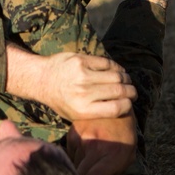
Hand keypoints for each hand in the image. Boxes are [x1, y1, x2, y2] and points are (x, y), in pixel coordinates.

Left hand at [6, 46, 136, 120]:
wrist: (41, 79)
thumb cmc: (61, 100)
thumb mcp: (75, 115)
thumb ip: (96, 113)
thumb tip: (123, 108)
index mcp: (83, 110)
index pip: (117, 108)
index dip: (128, 105)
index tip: (129, 103)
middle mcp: (83, 93)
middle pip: (119, 91)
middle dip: (131, 91)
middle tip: (132, 92)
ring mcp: (82, 75)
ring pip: (116, 75)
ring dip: (125, 78)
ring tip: (126, 80)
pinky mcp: (81, 60)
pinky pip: (107, 63)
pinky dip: (116, 67)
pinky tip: (117, 70)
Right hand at [66, 115, 136, 174]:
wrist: (118, 108)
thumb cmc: (125, 137)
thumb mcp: (127, 157)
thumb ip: (112, 173)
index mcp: (113, 154)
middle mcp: (96, 145)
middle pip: (79, 173)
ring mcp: (83, 137)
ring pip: (73, 163)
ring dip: (76, 170)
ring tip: (85, 168)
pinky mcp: (74, 131)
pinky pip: (69, 152)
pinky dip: (74, 157)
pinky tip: (83, 153)